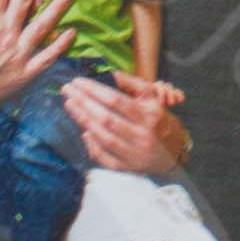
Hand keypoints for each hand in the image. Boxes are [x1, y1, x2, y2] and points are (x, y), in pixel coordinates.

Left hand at [64, 69, 189, 172]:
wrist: (173, 150)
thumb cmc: (157, 119)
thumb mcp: (151, 97)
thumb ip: (131, 83)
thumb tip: (108, 73)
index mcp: (150, 114)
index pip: (116, 101)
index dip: (94, 90)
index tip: (78, 81)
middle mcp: (143, 135)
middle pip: (107, 119)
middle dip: (83, 103)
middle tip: (67, 90)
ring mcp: (135, 154)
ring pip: (104, 138)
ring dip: (84, 121)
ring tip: (70, 105)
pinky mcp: (128, 167)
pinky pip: (105, 158)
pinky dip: (92, 145)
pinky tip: (83, 131)